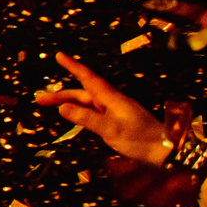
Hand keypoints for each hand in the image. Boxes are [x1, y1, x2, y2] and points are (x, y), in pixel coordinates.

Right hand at [34, 53, 170, 165]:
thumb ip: (86, 118)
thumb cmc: (140, 139)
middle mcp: (112, 102)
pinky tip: (74, 118)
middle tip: (39, 100)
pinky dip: (80, 112)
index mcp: (111, 99)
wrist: (166, 150)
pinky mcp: (118, 122)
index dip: (73, 66)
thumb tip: (62, 107)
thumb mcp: (111, 130)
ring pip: (88, 103)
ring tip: (51, 108)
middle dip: (61, 93)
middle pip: (83, 93)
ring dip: (69, 104)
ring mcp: (115, 112)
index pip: (88, 78)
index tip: (58, 55)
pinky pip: (94, 113)